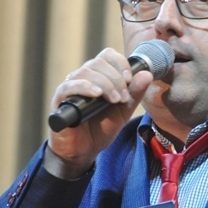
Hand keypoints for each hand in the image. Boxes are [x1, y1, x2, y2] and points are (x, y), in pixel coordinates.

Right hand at [47, 48, 153, 178]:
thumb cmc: (101, 129)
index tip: (129, 79)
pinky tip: (97, 94)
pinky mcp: (60, 100)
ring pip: (86, 72)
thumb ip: (134, 94)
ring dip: (105, 84)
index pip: (107, 56)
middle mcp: (83, 78)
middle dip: (116, 78)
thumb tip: (147, 74)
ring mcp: (70, 87)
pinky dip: (85, 87)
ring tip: (115, 101)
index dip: (120, 63)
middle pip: (98, 63)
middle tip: (123, 98)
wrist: (84, 152)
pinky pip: (70, 86)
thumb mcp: (123, 111)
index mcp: (98, 77)